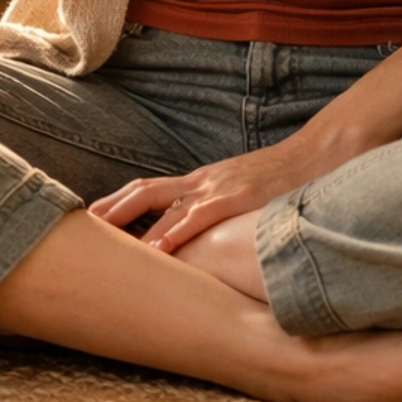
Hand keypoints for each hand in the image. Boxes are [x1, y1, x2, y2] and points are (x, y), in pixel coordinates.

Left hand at [90, 132, 337, 252]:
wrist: (324, 152)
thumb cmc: (289, 178)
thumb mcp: (249, 193)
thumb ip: (228, 209)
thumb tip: (211, 234)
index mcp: (204, 181)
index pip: (151, 190)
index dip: (120, 205)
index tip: (92, 220)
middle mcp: (203, 180)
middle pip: (143, 191)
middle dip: (110, 210)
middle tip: (78, 228)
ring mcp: (218, 186)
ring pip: (161, 202)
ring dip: (129, 221)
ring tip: (101, 239)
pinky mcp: (239, 196)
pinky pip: (199, 216)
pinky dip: (174, 232)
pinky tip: (156, 249)